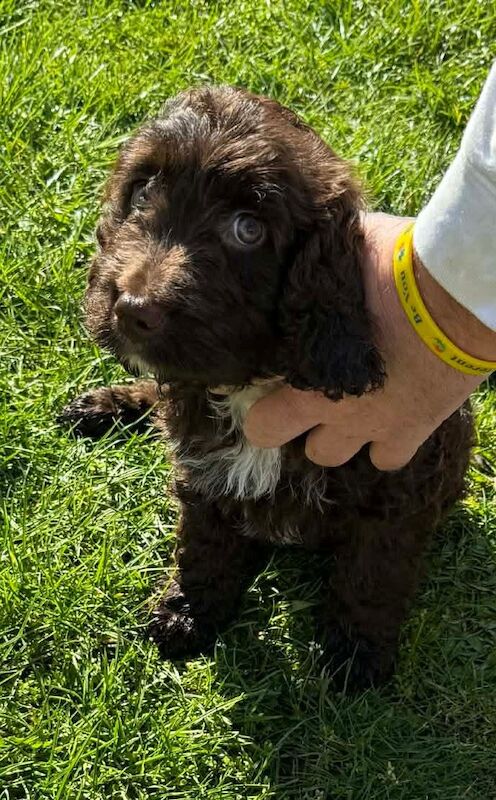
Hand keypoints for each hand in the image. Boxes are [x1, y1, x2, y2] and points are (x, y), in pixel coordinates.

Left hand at [245, 213, 494, 469]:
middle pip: (305, 451)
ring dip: (338, 437)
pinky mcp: (415, 429)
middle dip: (301, 429)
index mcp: (307, 381)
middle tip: (307, 397)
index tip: (269, 388)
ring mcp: (377, 426)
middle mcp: (338, 414)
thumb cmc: (391, 269)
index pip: (262, 426)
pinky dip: (385, 444)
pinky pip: (389, 459)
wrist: (456, 293)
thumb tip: (286, 249)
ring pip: (337, 457)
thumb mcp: (334, 258)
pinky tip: (386, 416)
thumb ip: (308, 272)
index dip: (262, 413)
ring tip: (345, 406)